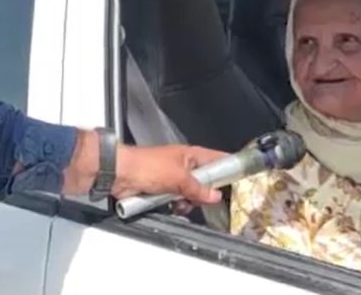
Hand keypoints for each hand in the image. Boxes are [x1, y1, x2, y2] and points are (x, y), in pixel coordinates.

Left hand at [62, 130, 226, 205]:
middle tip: (199, 197)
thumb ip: (197, 188)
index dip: (228, 165)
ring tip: (179, 202)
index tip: (240, 174)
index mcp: (189, 155)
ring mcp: (172, 177)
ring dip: (186, 201)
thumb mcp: (178, 177)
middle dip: (202, 192)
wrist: (120, 174)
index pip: (216, 158)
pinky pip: (176, 200)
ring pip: (190, 194)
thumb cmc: (145, 165)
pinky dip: (175, 205)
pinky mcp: (162, 189)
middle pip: (204, 181)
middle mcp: (182, 165)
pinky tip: (170, 205)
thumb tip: (215, 195)